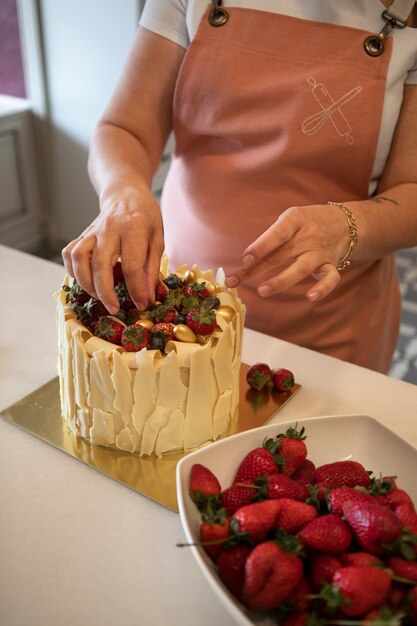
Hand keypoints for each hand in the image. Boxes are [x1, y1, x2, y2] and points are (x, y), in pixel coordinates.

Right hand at [62, 185, 163, 312]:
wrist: (125, 193)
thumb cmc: (146, 217)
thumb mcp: (158, 239)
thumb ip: (152, 268)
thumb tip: (147, 297)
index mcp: (134, 228)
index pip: (132, 266)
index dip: (136, 290)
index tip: (141, 305)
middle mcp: (109, 229)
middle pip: (100, 264)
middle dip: (105, 292)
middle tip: (114, 308)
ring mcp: (92, 230)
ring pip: (79, 259)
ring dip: (86, 283)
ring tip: (99, 296)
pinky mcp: (82, 234)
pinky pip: (69, 253)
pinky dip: (72, 271)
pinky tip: (84, 281)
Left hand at [225, 203, 349, 301]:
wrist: (345, 223)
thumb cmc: (307, 223)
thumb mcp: (290, 220)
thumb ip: (271, 238)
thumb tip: (246, 262)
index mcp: (296, 220)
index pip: (278, 233)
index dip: (261, 246)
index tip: (244, 260)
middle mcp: (309, 236)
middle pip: (281, 255)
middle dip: (255, 269)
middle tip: (235, 281)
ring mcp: (321, 252)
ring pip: (301, 268)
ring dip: (281, 281)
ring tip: (262, 291)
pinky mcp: (331, 265)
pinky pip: (330, 278)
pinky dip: (322, 289)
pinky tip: (310, 297)